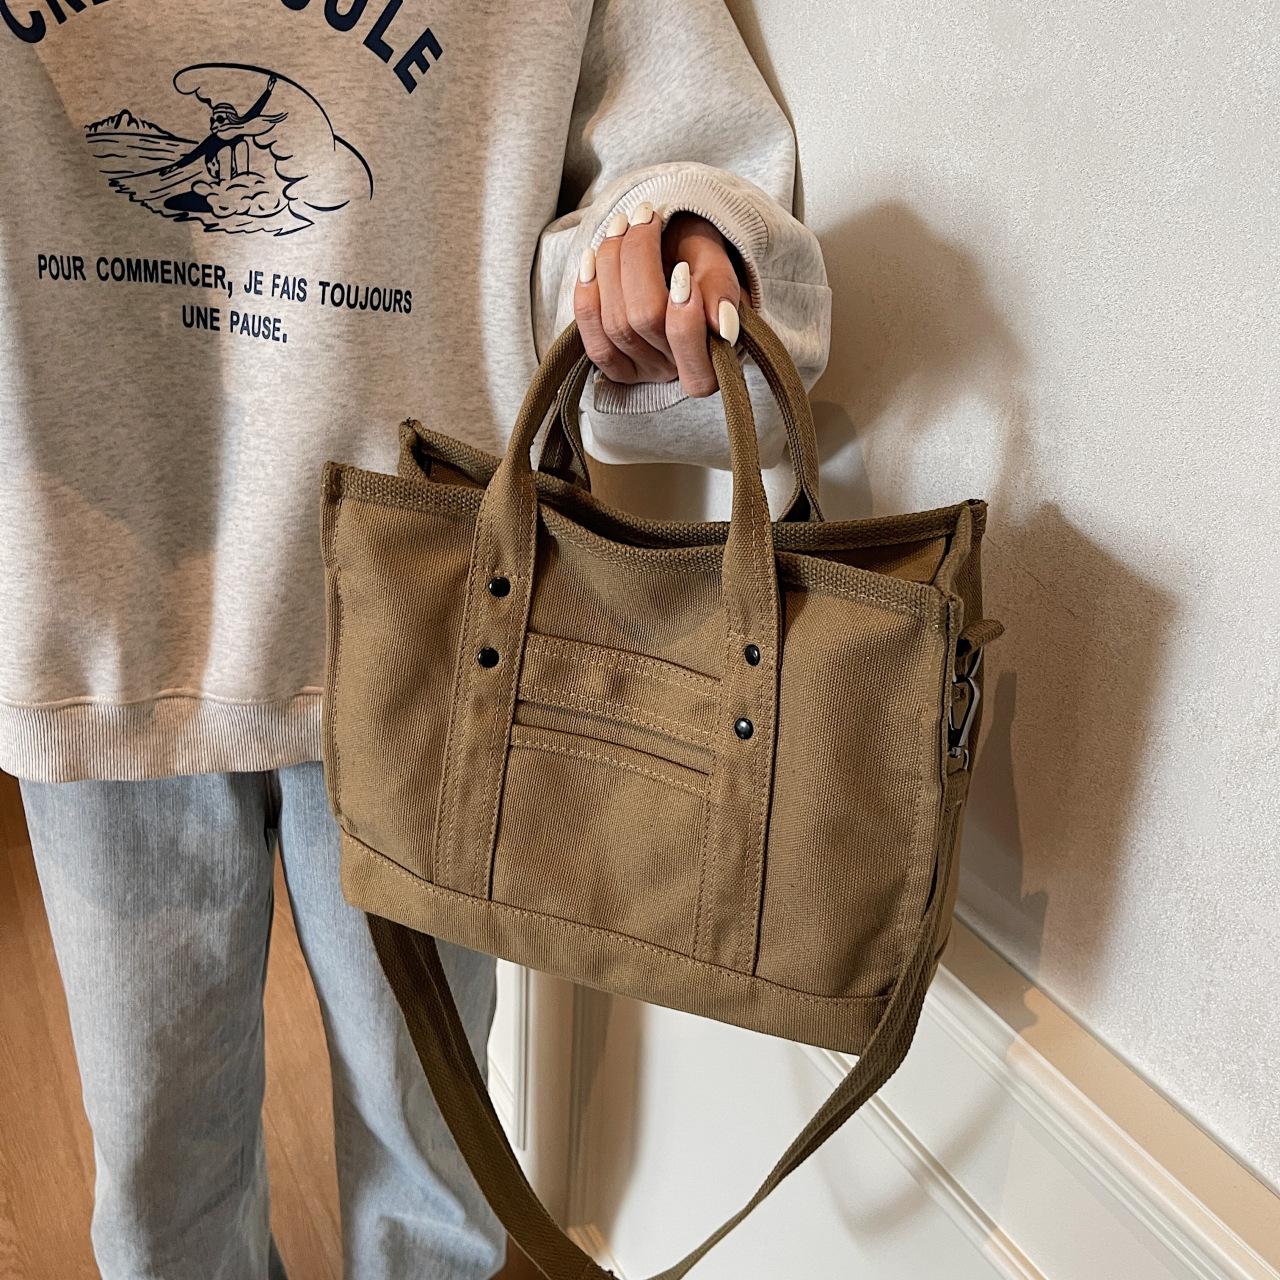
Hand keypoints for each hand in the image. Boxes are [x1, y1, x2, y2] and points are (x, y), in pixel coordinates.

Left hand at [574, 206, 742, 397]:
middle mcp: (674, 370)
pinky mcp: (614, 365)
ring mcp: (640, 370)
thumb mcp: (716, 263)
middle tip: (645, 215)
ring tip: (621, 224)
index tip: (682, 268)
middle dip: (638, 259)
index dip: (682, 315)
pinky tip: (590, 258)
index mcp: (710, 356)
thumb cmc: (698, 260)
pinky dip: (587, 294)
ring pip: (615, 324)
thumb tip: (722, 326)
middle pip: (644, 322)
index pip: (688, 345)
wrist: (673, 256)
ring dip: (610, 265)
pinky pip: (593, 340)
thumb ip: (722, 289)